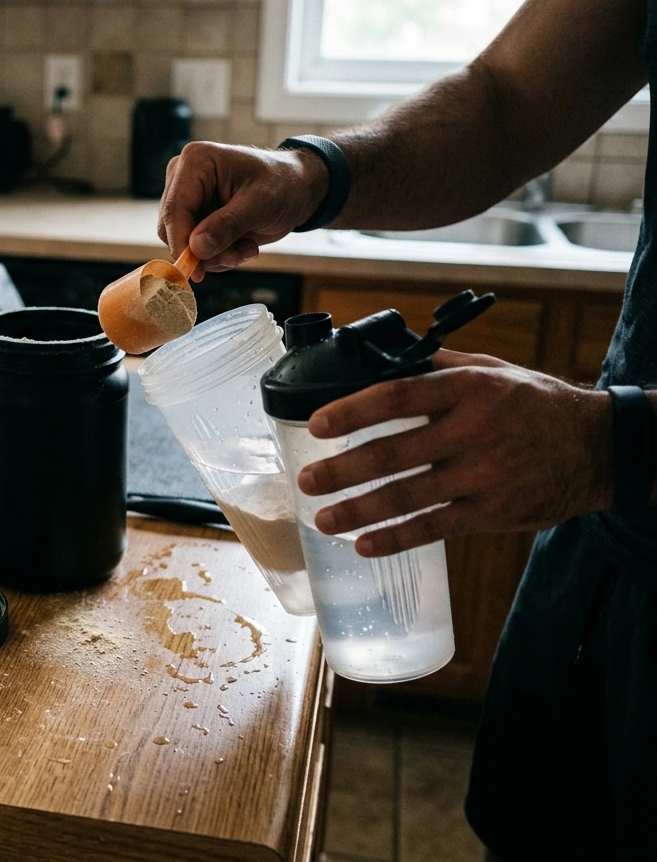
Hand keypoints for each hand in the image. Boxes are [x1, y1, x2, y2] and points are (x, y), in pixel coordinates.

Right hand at [158, 141, 328, 280]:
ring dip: (216, 256)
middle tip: (238, 256)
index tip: (195, 271)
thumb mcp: (260, 204)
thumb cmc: (283, 184)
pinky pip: (194, 249)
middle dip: (204, 251)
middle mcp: (183, 178)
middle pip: (171, 229)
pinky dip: (218, 255)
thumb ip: (227, 225)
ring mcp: (187, 199)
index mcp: (196, 162)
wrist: (297, 189)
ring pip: (182, 244)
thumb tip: (196, 248)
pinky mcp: (194, 217)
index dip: (181, 243)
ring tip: (246, 248)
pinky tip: (242, 245)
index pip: (174, 209)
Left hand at [297, 350, 613, 556]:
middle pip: (393, 453)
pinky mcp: (493, 512)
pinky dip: (396, 538)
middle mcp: (473, 430)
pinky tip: (364, 545)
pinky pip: (435, 527)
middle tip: (306, 480)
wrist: (598, 447)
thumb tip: (379, 358)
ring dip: (359, 510)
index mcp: (467, 388)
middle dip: (343, 470)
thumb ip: (437, 368)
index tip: (317, 423)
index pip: (398, 395)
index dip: (353, 410)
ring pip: (408, 496)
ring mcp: (483, 474)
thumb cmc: (533, 404)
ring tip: (323, 519)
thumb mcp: (490, 371)